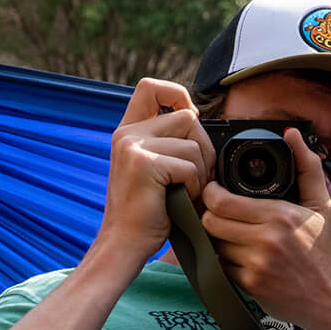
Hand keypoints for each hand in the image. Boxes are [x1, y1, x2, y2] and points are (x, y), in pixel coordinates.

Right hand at [96, 78, 214, 264]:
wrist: (126, 242)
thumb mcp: (156, 168)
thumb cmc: (149, 211)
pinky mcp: (144, 164)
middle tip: (196, 178)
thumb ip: (169, 141)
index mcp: (129, 131)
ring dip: (200, 172)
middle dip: (204, 148)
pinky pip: (190, 165)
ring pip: (193, 143)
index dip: (178, 95)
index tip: (191, 118)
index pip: (151, 87)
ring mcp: (133, 147)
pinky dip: (194, 186)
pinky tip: (180, 200)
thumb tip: (199, 119)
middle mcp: (127, 134)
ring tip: (185, 192)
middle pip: (187, 117)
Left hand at [199, 128, 330, 329]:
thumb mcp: (321, 205)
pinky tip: (240, 257)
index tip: (216, 191)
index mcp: (280, 216)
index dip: (211, 193)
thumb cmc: (323, 251)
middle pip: (210, 221)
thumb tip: (292, 135)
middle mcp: (266, 240)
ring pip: (212, 243)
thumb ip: (307, 167)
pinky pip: (220, 266)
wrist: (330, 298)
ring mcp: (255, 264)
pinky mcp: (249, 285)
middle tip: (220, 214)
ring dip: (217, 238)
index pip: (221, 201)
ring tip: (232, 235)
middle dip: (211, 215)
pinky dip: (224, 260)